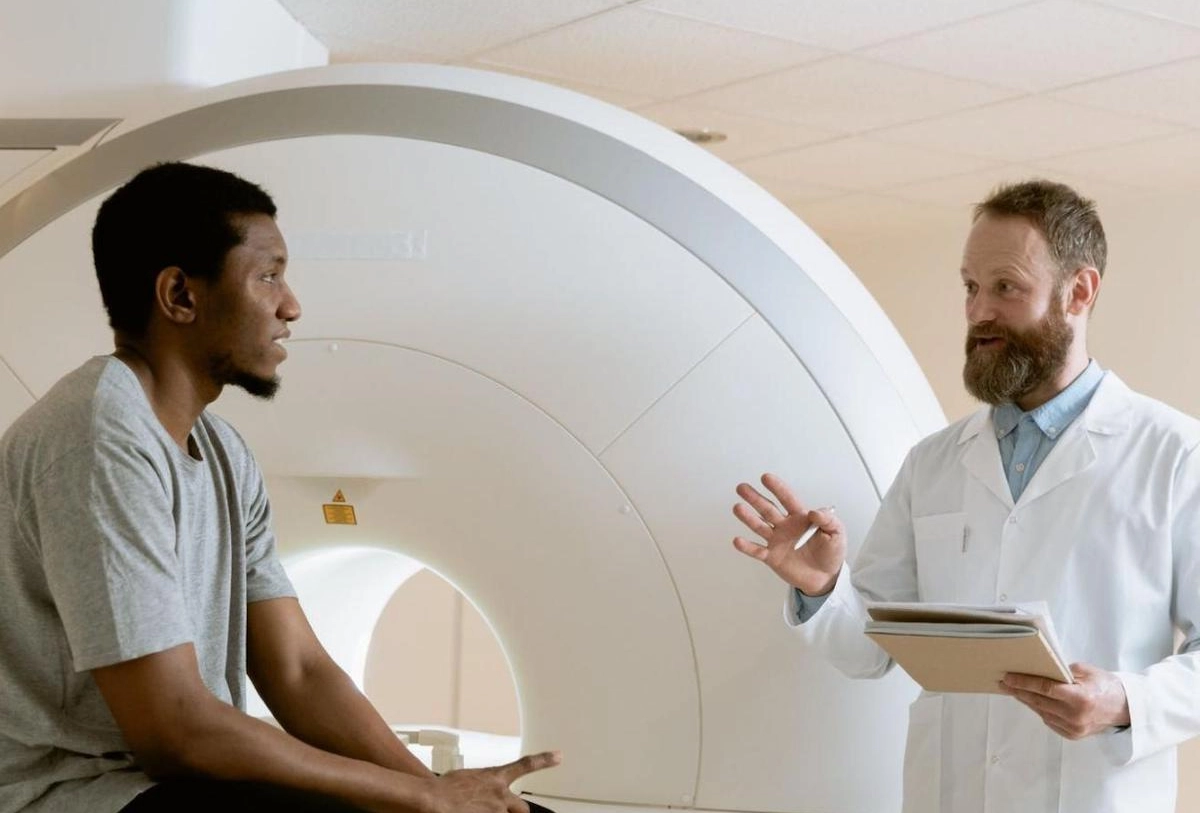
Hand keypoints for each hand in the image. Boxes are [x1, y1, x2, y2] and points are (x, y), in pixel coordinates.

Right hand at [425, 751, 560, 812]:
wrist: (434, 797)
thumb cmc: (444, 788)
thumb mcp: (467, 777)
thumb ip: (481, 783)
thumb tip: (480, 790)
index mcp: (495, 777)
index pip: (525, 765)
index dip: (544, 760)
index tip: (558, 756)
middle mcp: (500, 793)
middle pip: (522, 808)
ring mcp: (497, 809)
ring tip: (473, 810)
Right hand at [731, 473, 845, 595]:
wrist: (825, 578)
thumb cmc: (831, 553)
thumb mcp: (837, 533)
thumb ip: (828, 520)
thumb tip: (813, 512)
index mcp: (800, 517)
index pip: (787, 499)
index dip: (777, 488)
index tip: (766, 477)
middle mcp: (785, 526)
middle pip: (767, 509)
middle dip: (755, 498)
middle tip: (742, 488)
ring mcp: (776, 541)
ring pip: (759, 526)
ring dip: (748, 517)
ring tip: (737, 508)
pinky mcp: (772, 557)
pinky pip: (757, 551)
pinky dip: (747, 547)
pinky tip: (737, 540)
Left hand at [998, 662, 1129, 738]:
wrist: (1126, 709)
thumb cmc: (1106, 686)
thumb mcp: (1086, 671)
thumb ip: (1062, 670)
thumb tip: (1039, 669)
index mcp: (1080, 698)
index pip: (1045, 688)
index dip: (1024, 682)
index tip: (1008, 677)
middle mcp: (1075, 716)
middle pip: (1039, 701)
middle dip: (1018, 691)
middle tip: (1003, 682)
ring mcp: (1073, 728)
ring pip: (1041, 712)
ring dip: (1026, 700)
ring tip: (1012, 690)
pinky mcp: (1072, 735)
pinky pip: (1048, 720)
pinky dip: (1039, 709)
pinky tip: (1030, 700)